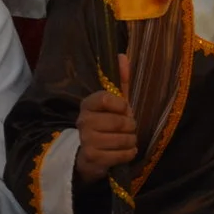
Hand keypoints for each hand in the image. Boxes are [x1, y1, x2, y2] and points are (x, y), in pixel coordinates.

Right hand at [73, 54, 136, 180]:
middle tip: (128, 128)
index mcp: (88, 104)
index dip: (121, 105)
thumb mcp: (114, 103)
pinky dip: (129, 153)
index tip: (124, 109)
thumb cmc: (106, 124)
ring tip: (127, 140)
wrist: (89, 155)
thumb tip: (122, 55)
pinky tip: (125, 151)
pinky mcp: (92, 158)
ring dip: (131, 140)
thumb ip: (120, 80)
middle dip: (130, 125)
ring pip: (122, 139)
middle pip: (119, 121)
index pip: (106, 98)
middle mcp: (83, 121)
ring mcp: (86, 141)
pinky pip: (121, 155)